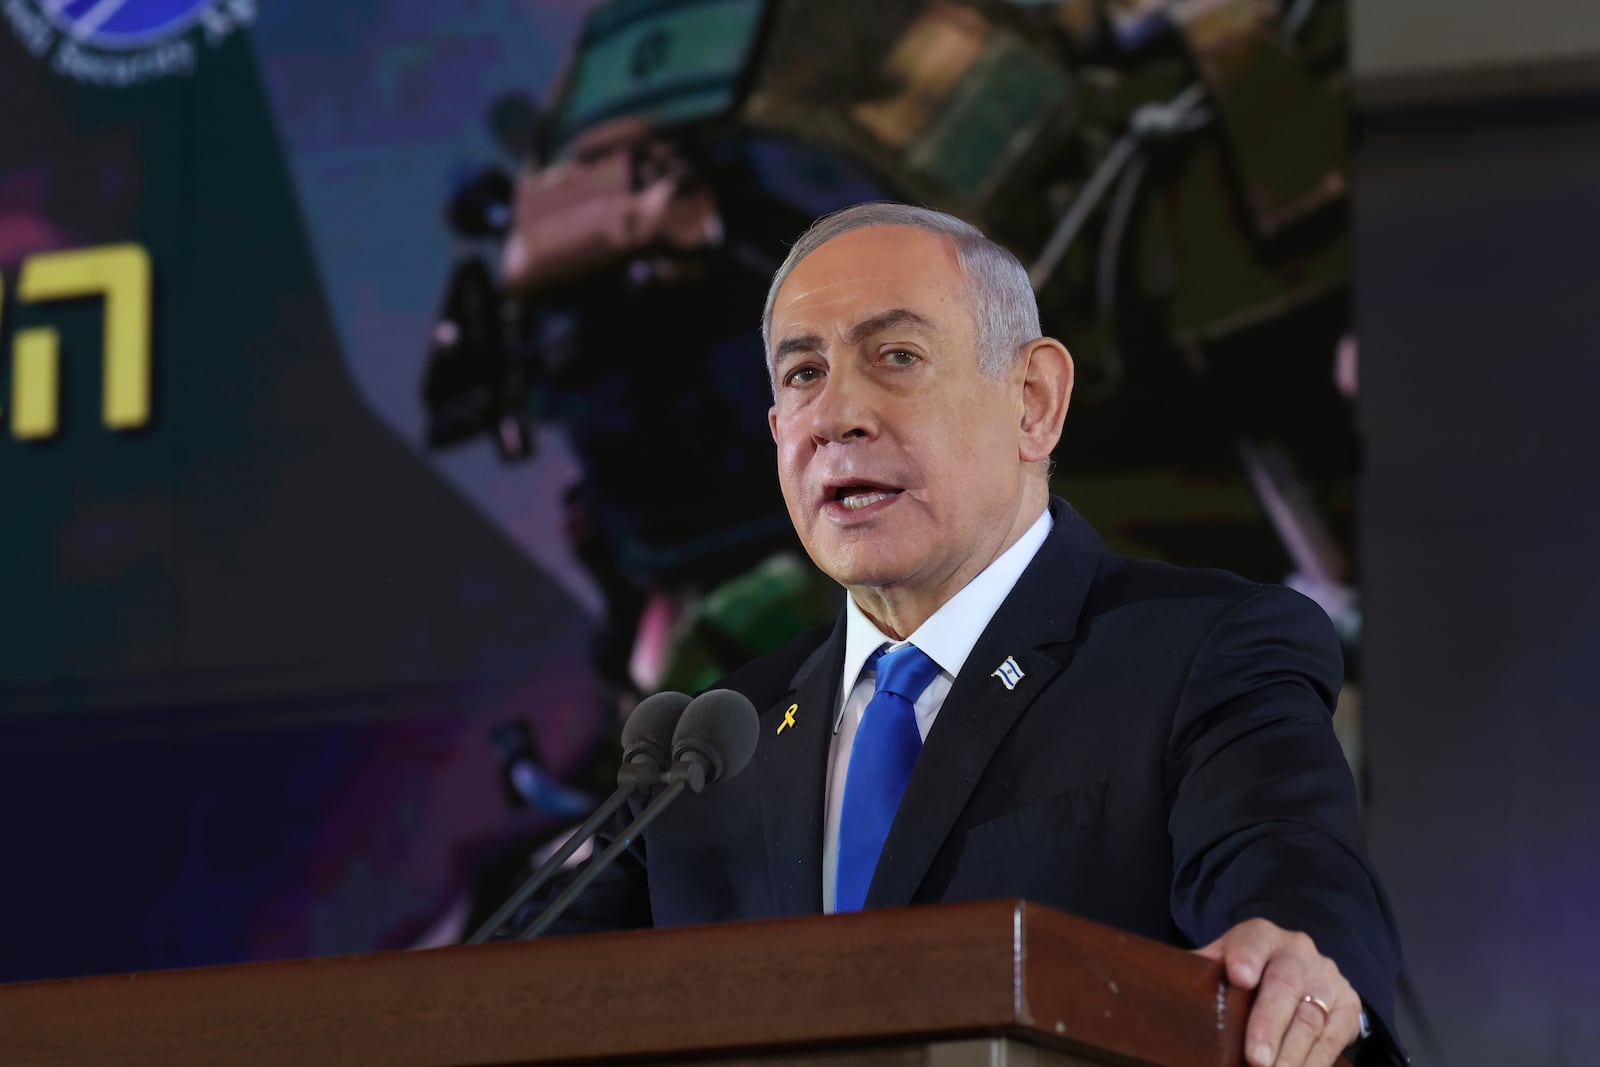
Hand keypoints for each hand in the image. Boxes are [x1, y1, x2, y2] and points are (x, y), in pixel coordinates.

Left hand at [1195, 918, 1360, 1066]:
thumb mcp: (1224, 961)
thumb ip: (1202, 972)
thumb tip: (1168, 994)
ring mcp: (1327, 978)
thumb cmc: (1248, 970)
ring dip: (1292, 1054)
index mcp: (1261, 936)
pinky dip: (1314, 1063)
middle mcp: (1298, 952)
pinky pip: (1333, 1039)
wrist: (1302, 966)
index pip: (1252, 940)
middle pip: (1284, 985)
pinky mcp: (1349, 1006)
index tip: (1239, 976)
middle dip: (1269, 1024)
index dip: (1245, 956)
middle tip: (1256, 1057)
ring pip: (1311, 1018)